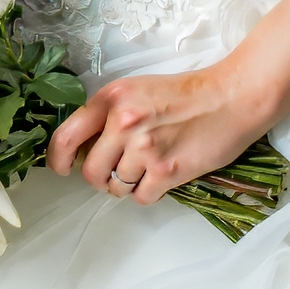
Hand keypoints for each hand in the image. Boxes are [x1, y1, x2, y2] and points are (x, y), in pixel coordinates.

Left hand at [47, 62, 262, 203]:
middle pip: (89, 171)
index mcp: (112, 98)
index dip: (58, 158)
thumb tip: (86, 148)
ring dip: (128, 184)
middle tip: (117, 170)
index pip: (67, 135)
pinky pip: (140, 197)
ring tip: (148, 168)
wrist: (231, 97)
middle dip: (100, 177)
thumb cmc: (186, 94)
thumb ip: (110, 114)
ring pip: (115, 187)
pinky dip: (148, 192)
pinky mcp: (166, 171)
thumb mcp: (138, 91)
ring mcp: (145, 148)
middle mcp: (123, 122)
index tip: (62, 168)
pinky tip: (162, 176)